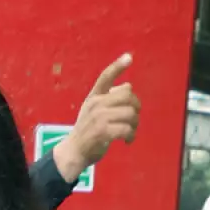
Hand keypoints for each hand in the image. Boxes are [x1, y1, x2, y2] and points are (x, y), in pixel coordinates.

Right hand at [52, 54, 139, 183]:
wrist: (73, 152)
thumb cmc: (86, 131)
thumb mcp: (93, 110)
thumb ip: (109, 98)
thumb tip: (128, 85)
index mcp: (94, 96)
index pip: (105, 76)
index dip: (118, 66)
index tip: (129, 57)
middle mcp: (96, 103)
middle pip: (127, 95)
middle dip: (136, 107)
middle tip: (134, 119)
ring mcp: (99, 117)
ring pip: (130, 113)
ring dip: (135, 124)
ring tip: (131, 131)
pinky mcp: (102, 132)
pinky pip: (126, 129)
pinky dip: (131, 135)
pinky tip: (128, 140)